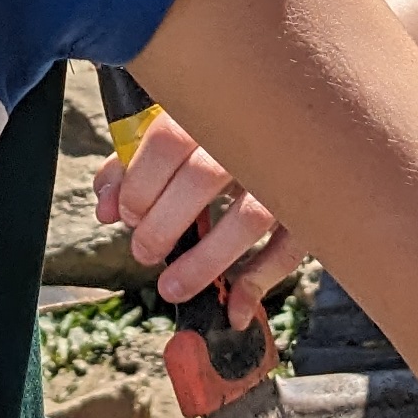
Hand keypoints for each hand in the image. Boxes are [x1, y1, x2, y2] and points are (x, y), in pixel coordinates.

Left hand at [97, 107, 294, 320]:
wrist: (308, 116)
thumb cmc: (227, 129)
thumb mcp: (181, 132)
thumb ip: (136, 163)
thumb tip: (105, 209)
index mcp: (213, 107)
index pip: (168, 139)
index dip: (140, 182)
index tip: (125, 214)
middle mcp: (253, 134)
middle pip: (203, 178)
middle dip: (163, 225)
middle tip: (144, 251)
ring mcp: (287, 172)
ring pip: (249, 218)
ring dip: (204, 262)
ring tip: (172, 288)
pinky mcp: (312, 207)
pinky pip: (290, 249)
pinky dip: (260, 283)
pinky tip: (234, 310)